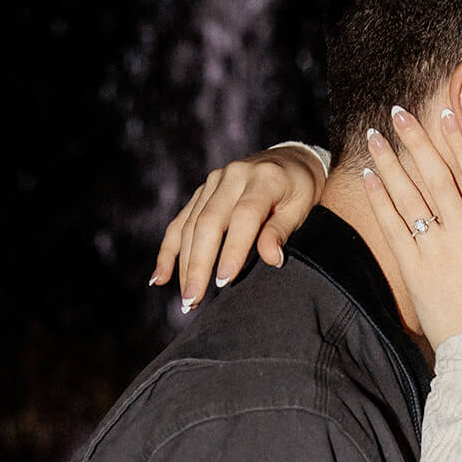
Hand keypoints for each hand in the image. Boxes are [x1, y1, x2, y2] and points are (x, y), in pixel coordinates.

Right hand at [151, 146, 325, 311]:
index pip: (244, 216)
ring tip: (187, 299)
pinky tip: (159, 277)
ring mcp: (214, 182)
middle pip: (209, 222)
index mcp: (264, 179)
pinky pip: (180, 222)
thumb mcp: (302, 209)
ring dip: (184, 264)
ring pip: (191, 225)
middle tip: (194, 300)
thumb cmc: (301, 192)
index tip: (224, 280)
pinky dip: (169, 251)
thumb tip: (272, 259)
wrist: (290, 161)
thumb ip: (282, 231)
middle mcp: (233, 176)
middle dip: (199, 264)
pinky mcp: (202, 191)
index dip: (233, 249)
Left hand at [362, 107, 461, 349]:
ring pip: (409, 196)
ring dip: (391, 162)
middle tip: (398, 111)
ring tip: (375, 134)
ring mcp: (436, 250)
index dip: (458, 142)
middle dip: (417, 140)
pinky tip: (369, 176)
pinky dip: (380, 199)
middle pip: (436, 175)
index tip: (445, 115)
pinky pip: (393, 227)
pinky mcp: (414, 268)